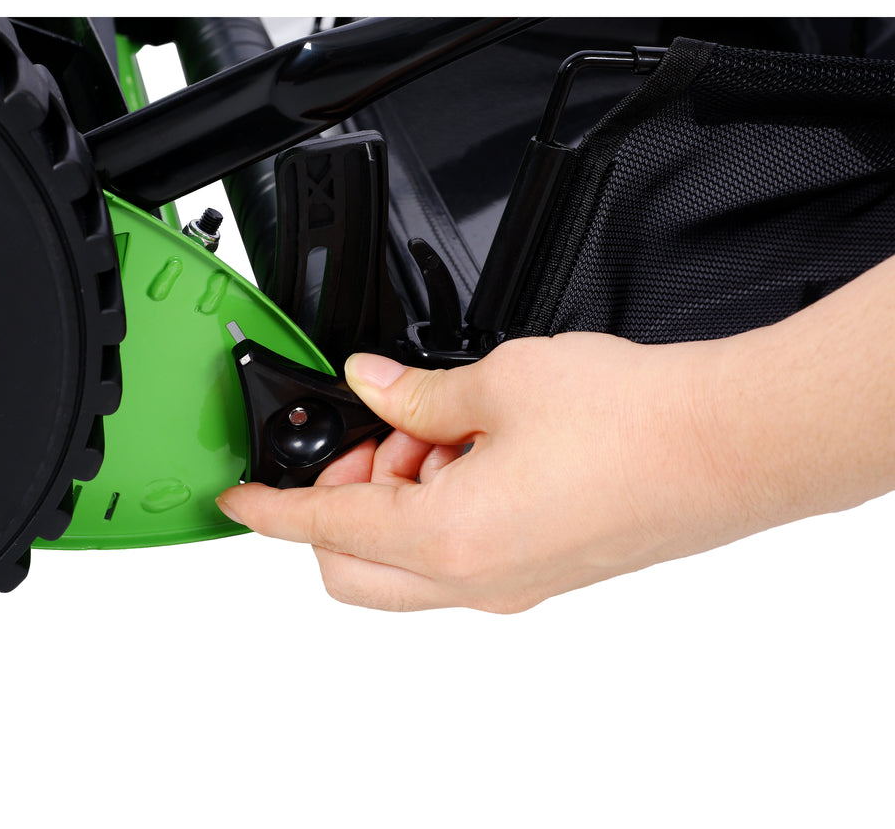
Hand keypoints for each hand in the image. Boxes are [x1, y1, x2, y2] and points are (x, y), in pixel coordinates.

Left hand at [217, 332, 774, 612]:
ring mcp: (514, 585)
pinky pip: (459, 559)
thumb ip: (416, 393)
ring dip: (396, 502)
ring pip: (408, 565)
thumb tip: (370, 384)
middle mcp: (477, 580)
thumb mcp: (498, 383)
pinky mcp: (546, 573)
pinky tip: (475, 449)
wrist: (730, 444)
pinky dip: (440, 512)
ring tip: (440, 428)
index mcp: (449, 537)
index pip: (322, 526)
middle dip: (335, 505)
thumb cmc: (632, 420)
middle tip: (369, 437)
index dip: (269, 508)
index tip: (238, 499)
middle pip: (355, 568)